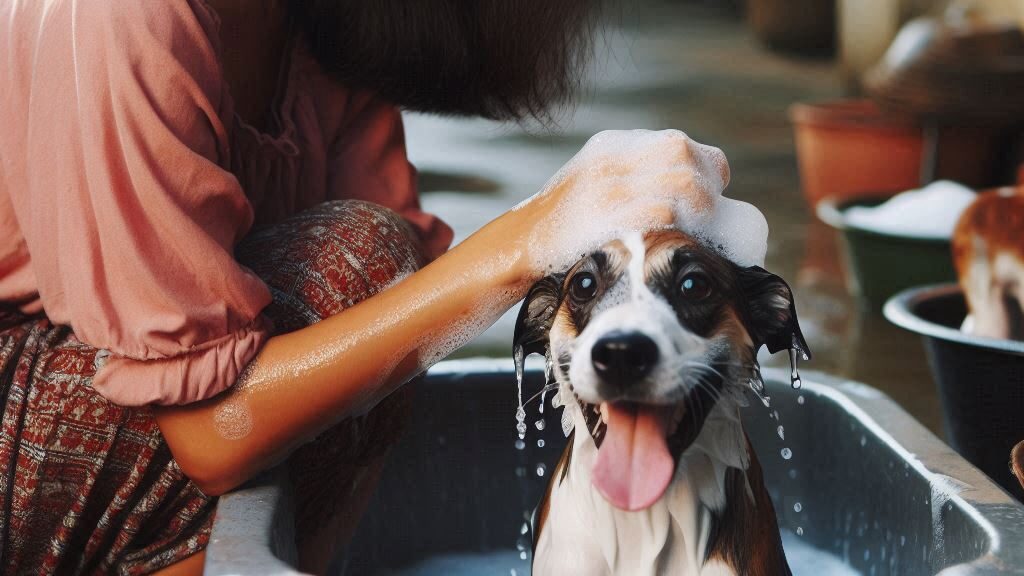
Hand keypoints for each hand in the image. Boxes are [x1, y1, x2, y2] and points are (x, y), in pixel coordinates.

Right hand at [508, 129, 731, 275]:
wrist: (519, 244)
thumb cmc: (562, 225)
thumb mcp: (593, 183)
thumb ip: (630, 175)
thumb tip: (683, 185)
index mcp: (611, 146)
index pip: (680, 144)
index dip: (704, 168)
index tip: (706, 194)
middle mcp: (612, 159)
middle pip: (685, 153)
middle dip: (706, 185)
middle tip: (706, 215)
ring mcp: (609, 186)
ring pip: (681, 181)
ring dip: (697, 206)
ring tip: (695, 228)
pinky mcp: (606, 215)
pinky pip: (661, 211)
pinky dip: (676, 225)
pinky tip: (672, 238)